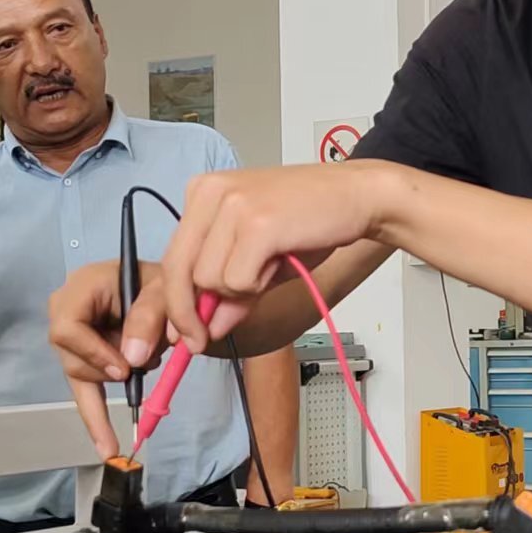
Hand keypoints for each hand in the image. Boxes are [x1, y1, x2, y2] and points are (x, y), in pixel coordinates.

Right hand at [50, 261, 166, 458]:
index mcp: (83, 287)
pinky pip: (85, 391)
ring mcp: (73, 337)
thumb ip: (150, 315)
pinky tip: (107, 446)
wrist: (167, 287)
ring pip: (80, 375)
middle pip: (71, 356)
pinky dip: (97, 420)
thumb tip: (133, 359)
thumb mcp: (164, 288)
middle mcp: (67, 310)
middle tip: (139, 369)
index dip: (93, 353)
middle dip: (107, 370)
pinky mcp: (85, 358)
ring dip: (117, 378)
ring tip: (147, 361)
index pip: (67, 328)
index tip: (124, 369)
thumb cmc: (162, 281)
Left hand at [152, 162, 395, 355]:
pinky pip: (238, 281)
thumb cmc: (311, 221)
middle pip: (178, 271)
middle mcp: (210, 192)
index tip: (182, 334)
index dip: (176, 302)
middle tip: (201, 340)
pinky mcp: (257, 223)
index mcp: (203, 193)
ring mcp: (233, 205)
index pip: (172, 258)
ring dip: (240, 291)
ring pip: (209, 280)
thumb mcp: (260, 257)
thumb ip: (229, 289)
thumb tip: (205, 329)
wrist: (359, 197)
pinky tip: (281, 262)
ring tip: (272, 267)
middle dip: (189, 314)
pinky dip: (258, 286)